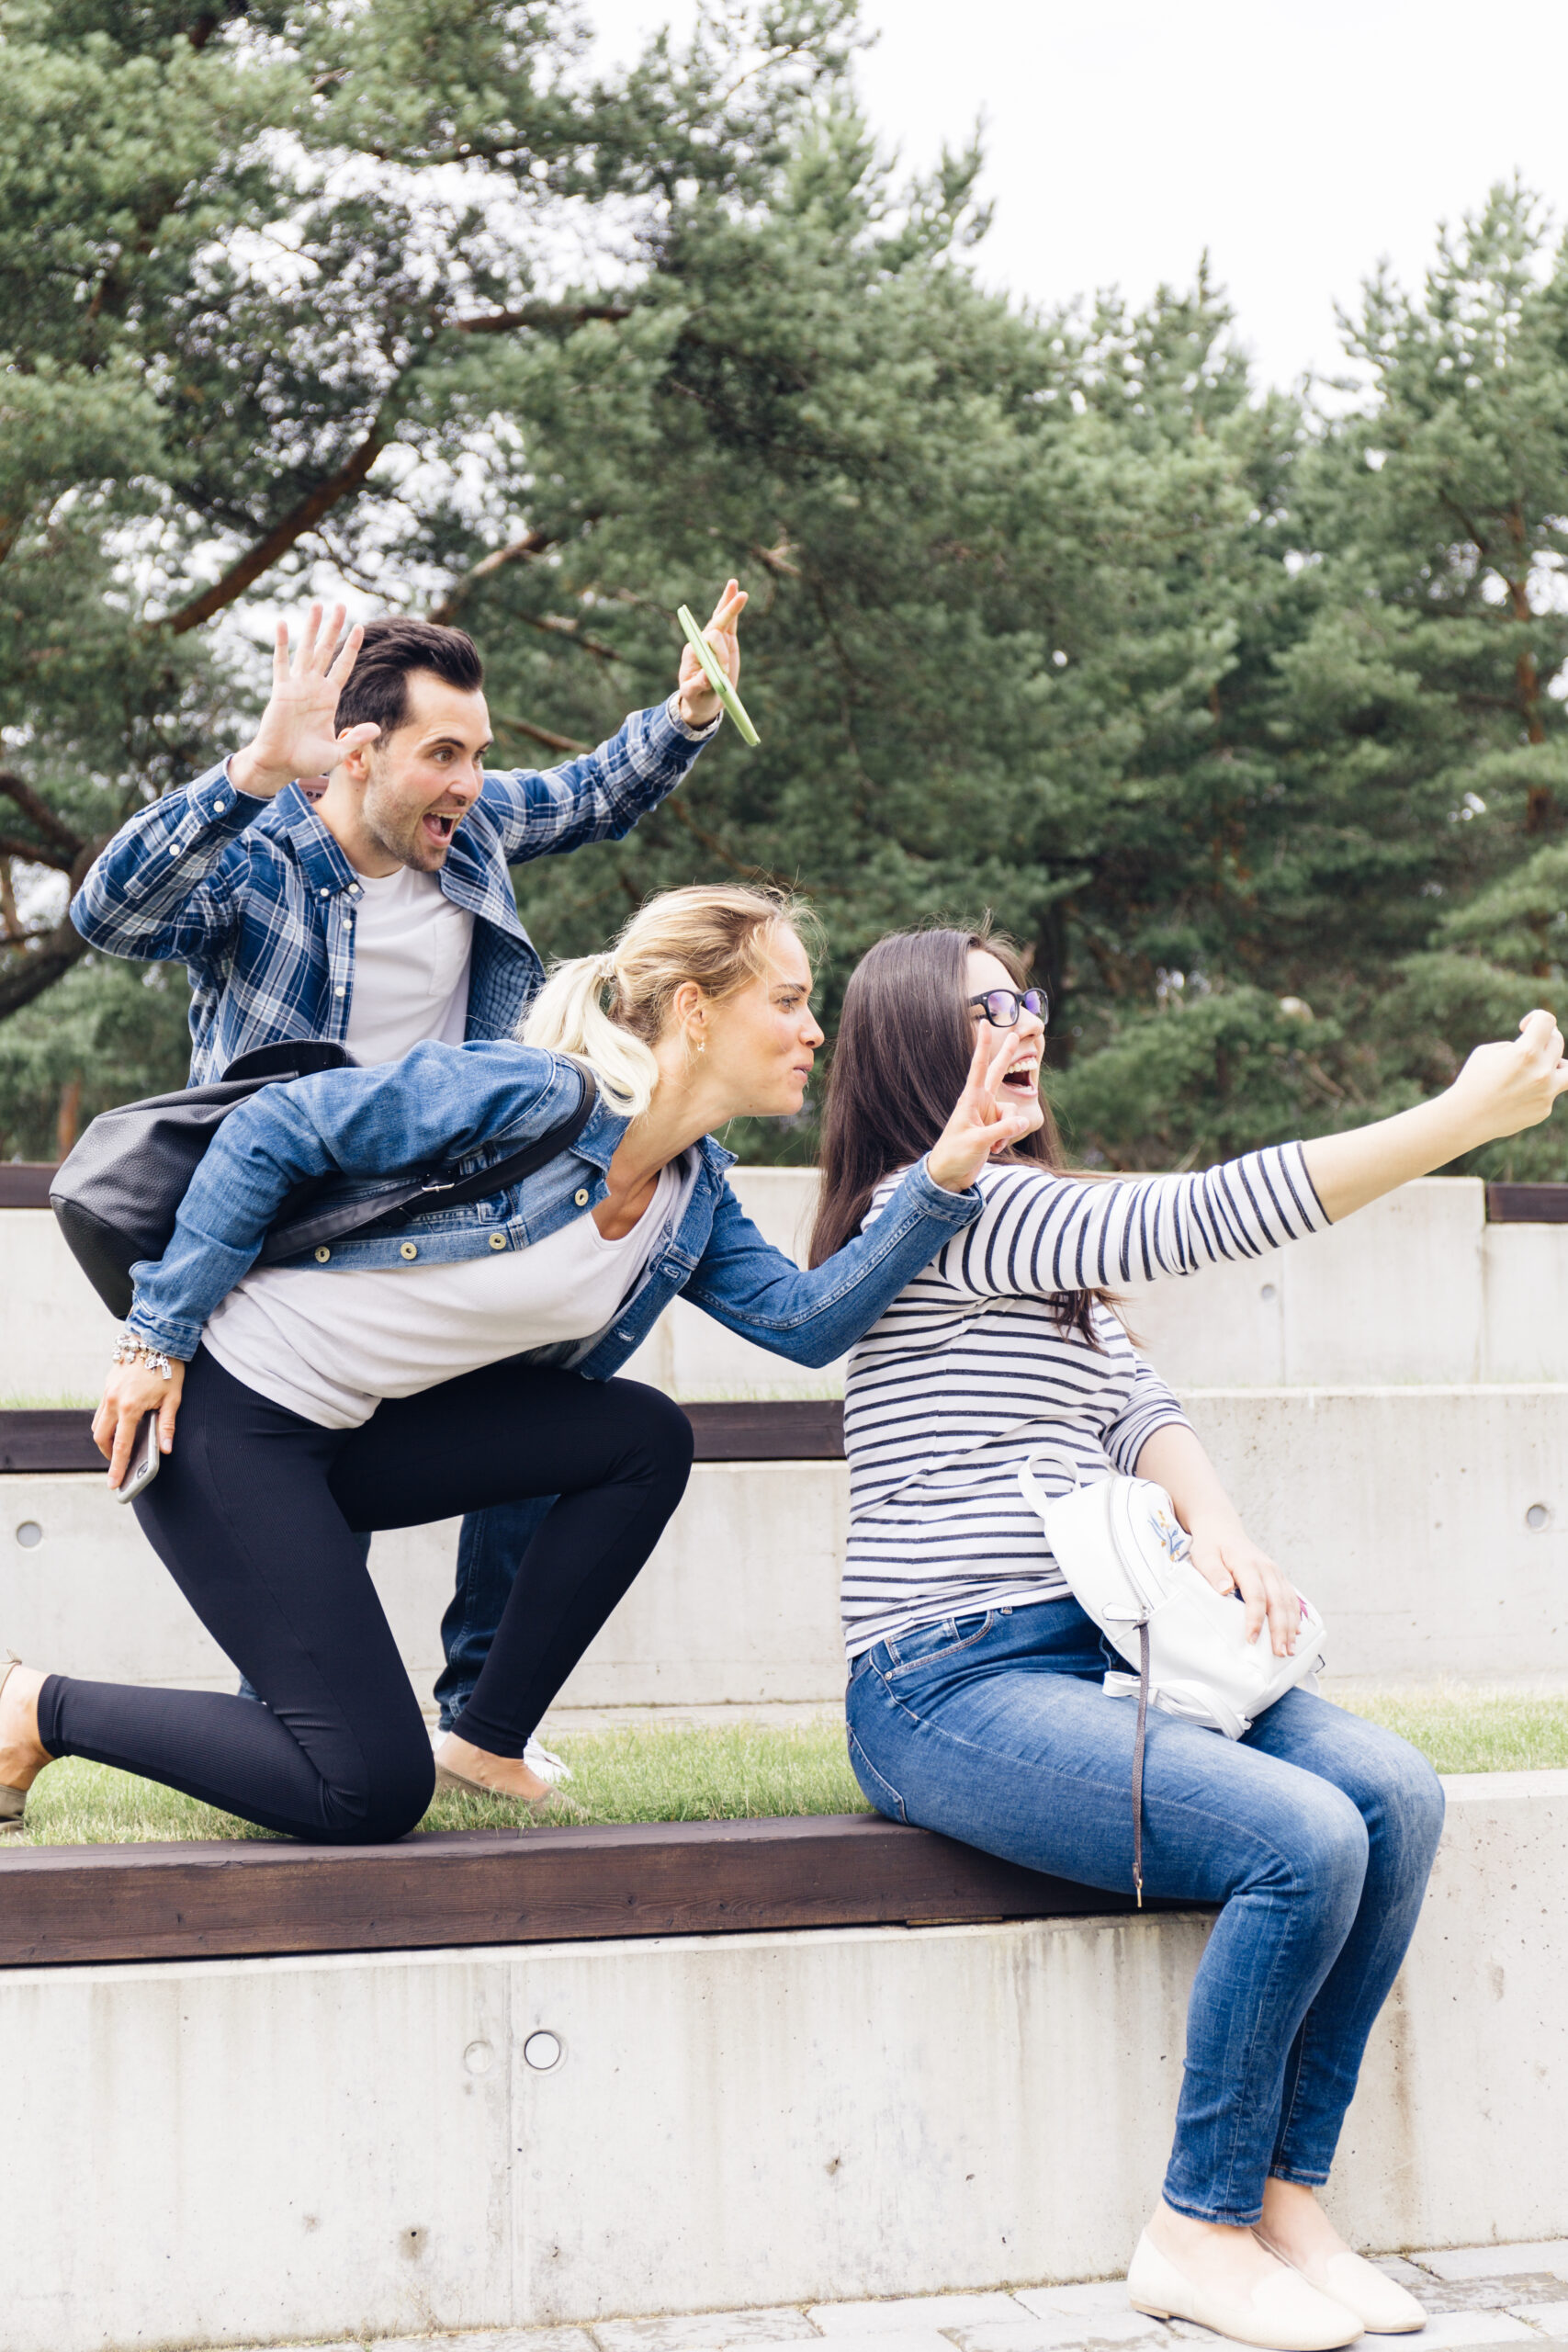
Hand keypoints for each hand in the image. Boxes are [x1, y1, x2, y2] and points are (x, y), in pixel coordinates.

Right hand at [94, 1356, 184, 1490]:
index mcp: (130, 1407)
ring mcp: (107, 1393)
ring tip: (120, 1447)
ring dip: (105, 1438)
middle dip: (108, 1454)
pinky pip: (100, 1411)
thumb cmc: (167, 1368)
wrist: (154, 1338)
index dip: (117, 1467)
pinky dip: (106, 1423)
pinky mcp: (106, 1386)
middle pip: (101, 1438)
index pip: (121, 1445)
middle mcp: (113, 1401)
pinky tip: (120, 1425)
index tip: (113, 1483)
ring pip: (96, 1424)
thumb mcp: (173, 1398)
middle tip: (119, 1464)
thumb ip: (167, 1425)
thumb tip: (165, 1450)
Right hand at [229, 602, 381, 799]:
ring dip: (312, 628)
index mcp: (328, 699)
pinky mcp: (281, 691)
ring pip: (306, 650)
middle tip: (340, 605)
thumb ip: (356, 738)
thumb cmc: (305, 761)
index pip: (343, 666)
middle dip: (334, 629)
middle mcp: (314, 688)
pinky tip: (284, 624)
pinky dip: (283, 644)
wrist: (280, 766)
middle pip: (326, 651)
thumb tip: (377, 728)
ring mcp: (297, 687)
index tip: (360, 627)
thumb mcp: (337, 751)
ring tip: (317, 604)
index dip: (351, 648)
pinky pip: (281, 664)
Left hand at [677, 579, 746, 726]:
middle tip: (742, 595)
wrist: (702, 702)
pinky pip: (730, 625)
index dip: (719, 651)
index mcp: (694, 652)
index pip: (709, 641)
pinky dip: (733, 611)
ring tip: (734, 584)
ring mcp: (715, 642)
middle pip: (716, 622)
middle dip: (728, 610)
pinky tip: (737, 595)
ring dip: (729, 603)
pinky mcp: (726, 644)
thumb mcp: (693, 694)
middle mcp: (704, 643)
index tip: (724, 670)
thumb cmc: (696, 699)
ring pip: (722, 618)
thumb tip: (708, 676)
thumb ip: (698, 684)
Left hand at [926, 1026, 1046, 1193]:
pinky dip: (1005, 1140)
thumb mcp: (978, 1143)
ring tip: (990, 1145)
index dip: (984, 1045)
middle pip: (996, 1073)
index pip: (978, 1067)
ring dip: (1007, 1130)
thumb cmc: (954, 1155)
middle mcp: (980, 1103)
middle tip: (1016, 1033)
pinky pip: (1011, 1127)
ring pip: (1012, 1112)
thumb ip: (1002, 1131)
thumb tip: (1024, 1121)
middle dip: (1007, 1056)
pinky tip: (992, 1150)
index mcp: (970, 1099)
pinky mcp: (994, 1128)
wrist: (949, 1175)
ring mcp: (988, 1115)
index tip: (985, 1023)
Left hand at [1185, 1513, 1301, 1658]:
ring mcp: (1275, 1572)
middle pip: (1277, 1601)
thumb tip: (1225, 1589)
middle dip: (1280, 1629)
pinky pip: (1291, 1598)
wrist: (1222, 1529)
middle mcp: (1266, 1568)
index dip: (1255, 1619)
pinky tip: (1295, 1633)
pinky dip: (1294, 1617)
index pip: (1255, 1595)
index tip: (1252, 1638)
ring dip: (1290, 1627)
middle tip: (1280, 1652)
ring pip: (1288, 1602)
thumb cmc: (1211, 1546)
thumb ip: (1213, 1572)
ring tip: (1288, 1650)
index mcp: (1247, 1564)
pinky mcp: (1278, 1577)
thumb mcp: (1204, 1556)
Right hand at [1448, 1008, 1567, 1144]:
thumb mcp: (1488, 1052)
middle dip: (1543, 1040)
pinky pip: (1549, 1093)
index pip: (1547, 1021)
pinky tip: (1517, 1095)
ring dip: (1557, 1064)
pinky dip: (1537, 1090)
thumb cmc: (1472, 1081)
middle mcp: (1542, 1071)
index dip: (1536, 1018)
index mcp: (1526, 1052)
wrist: (1466, 1119)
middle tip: (1528, 1046)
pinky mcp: (1544, 1110)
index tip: (1523, 1028)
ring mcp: (1546, 1093)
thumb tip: (1533, 1048)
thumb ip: (1514, 1046)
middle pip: (1557, 1042)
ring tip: (1541, 1067)